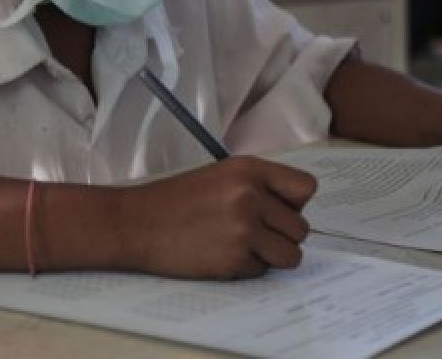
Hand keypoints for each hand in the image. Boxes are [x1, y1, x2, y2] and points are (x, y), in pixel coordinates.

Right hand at [115, 156, 314, 279]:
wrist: (135, 223)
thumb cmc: (174, 201)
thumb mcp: (220, 176)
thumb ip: (257, 187)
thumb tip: (292, 211)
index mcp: (249, 169)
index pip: (305, 188)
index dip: (295, 204)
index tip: (279, 211)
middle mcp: (251, 196)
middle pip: (301, 227)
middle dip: (281, 235)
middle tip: (253, 234)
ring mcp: (244, 229)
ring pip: (290, 254)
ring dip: (271, 256)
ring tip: (243, 247)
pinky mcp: (234, 259)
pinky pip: (263, 271)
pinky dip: (247, 268)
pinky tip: (221, 255)